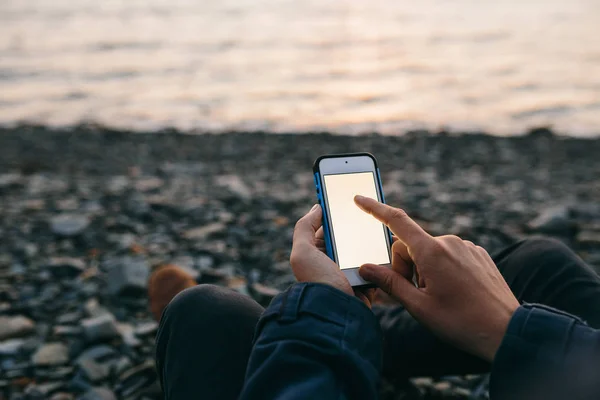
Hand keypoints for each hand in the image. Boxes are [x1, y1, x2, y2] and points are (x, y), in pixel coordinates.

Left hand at [291, 204, 374, 306]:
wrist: (337, 312)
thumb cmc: (317, 282)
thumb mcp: (302, 252)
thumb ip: (305, 227)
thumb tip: (317, 206)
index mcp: (316, 254)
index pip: (328, 227)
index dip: (337, 213)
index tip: (349, 197)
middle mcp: (332, 263)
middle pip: (349, 236)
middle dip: (358, 224)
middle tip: (371, 207)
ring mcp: (350, 272)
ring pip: (364, 249)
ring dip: (372, 239)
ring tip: (383, 224)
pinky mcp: (366, 282)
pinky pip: (376, 264)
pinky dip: (381, 256)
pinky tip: (389, 243)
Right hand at [354, 195, 518, 361]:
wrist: (507, 332)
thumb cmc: (461, 322)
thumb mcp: (418, 306)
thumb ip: (389, 283)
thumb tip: (366, 268)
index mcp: (432, 251)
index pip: (396, 221)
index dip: (374, 209)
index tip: (359, 199)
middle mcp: (450, 242)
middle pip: (410, 246)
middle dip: (405, 267)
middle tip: (417, 295)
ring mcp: (466, 246)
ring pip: (430, 252)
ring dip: (425, 271)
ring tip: (440, 297)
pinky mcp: (478, 254)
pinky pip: (449, 255)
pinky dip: (443, 270)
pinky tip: (455, 292)